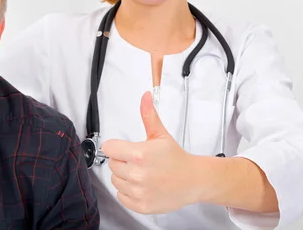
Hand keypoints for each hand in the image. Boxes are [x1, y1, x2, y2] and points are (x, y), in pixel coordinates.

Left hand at [101, 91, 202, 213]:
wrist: (193, 180)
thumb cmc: (176, 158)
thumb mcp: (160, 134)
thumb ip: (149, 115)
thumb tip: (145, 96)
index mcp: (139, 154)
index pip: (109, 148)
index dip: (116, 147)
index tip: (125, 149)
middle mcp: (137, 174)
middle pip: (112, 164)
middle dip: (122, 161)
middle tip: (139, 162)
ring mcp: (139, 192)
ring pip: (115, 181)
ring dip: (125, 177)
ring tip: (142, 173)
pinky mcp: (141, 205)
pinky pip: (121, 197)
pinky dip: (128, 193)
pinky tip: (142, 186)